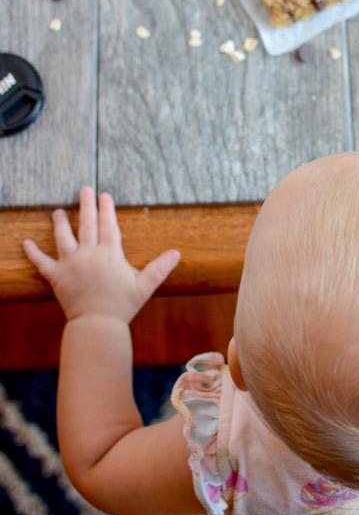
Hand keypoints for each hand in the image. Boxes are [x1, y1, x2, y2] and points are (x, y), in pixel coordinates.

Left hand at [23, 187, 180, 322]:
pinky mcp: (57, 277)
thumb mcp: (144, 285)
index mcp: (109, 253)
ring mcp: (71, 264)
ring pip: (63, 238)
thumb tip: (176, 253)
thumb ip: (160, 267)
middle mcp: (88, 254)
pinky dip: (33, 252)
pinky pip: (42, 263)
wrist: (97, 324)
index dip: (106, 208)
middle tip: (84, 189)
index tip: (104, 195)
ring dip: (60, 223)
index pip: (108, 225)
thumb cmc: (122, 305)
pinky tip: (26, 242)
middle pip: (87, 224)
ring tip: (58, 211)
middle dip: (86, 205)